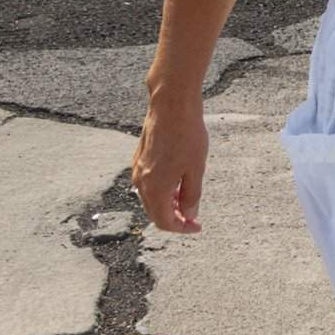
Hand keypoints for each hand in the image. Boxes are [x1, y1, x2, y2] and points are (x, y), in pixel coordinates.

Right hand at [133, 103, 208, 232]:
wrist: (171, 105)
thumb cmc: (187, 135)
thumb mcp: (196, 169)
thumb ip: (191, 196)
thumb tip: (188, 215)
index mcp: (155, 188)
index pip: (163, 221)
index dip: (181, 228)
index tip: (197, 226)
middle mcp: (141, 182)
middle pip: (154, 212)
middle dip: (174, 218)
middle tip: (193, 216)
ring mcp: (137, 169)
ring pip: (150, 198)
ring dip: (168, 204)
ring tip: (187, 198)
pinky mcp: (139, 158)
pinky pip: (148, 184)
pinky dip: (162, 191)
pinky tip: (177, 182)